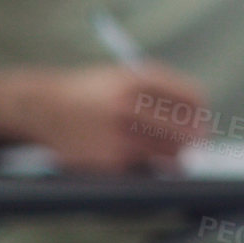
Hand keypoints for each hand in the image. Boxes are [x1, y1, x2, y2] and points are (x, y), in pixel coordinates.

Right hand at [16, 63, 211, 173]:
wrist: (41, 107)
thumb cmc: (90, 92)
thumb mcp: (124, 76)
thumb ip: (161, 90)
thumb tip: (198, 120)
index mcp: (139, 79)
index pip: (191, 98)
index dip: (201, 115)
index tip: (203, 125)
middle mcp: (129, 104)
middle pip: (183, 129)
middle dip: (193, 141)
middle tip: (197, 148)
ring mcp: (118, 132)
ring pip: (167, 151)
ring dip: (175, 157)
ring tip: (174, 157)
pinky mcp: (107, 158)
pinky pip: (142, 166)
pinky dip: (147, 166)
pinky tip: (139, 161)